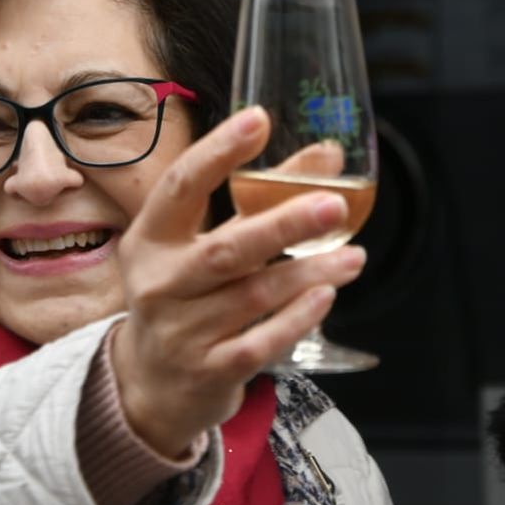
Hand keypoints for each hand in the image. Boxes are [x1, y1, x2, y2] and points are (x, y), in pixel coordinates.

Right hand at [109, 106, 365, 457]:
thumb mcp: (203, 242)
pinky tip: (325, 297)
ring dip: (307, 274)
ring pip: (252, 296)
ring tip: (352, 256)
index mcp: (151, 238)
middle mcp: (160, 283)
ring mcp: (182, 331)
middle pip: (226, 249)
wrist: (153, 383)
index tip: (258, 120)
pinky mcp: (209, 371)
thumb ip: (259, 199)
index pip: (180, 186)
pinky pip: (259, 342)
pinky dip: (294, 318)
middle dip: (283, 224)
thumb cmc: (185, 296)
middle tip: (334, 204)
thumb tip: (327, 155)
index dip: (218, 152)